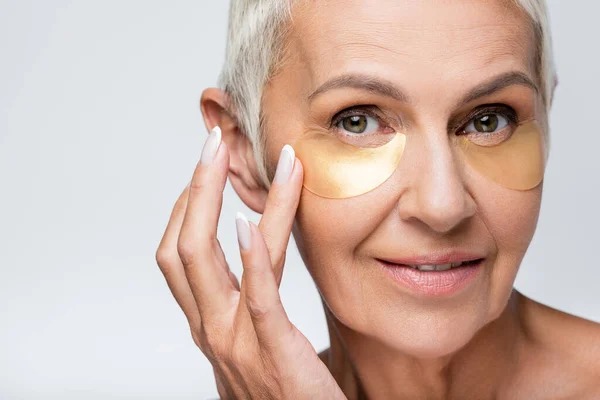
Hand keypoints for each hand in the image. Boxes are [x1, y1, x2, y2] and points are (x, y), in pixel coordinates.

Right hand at [155, 127, 345, 399]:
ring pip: (205, 258)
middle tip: (212, 142)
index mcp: (212, 323)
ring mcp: (236, 340)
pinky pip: (255, 295)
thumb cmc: (288, 394)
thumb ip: (253, 310)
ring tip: (234, 154)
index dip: (186, 207)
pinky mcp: (272, 350)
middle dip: (192, 189)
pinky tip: (248, 219)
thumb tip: (255, 277)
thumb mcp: (259, 345)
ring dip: (215, 197)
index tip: (207, 169)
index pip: (180, 255)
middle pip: (180, 247)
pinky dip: (250, 254)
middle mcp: (213, 328)